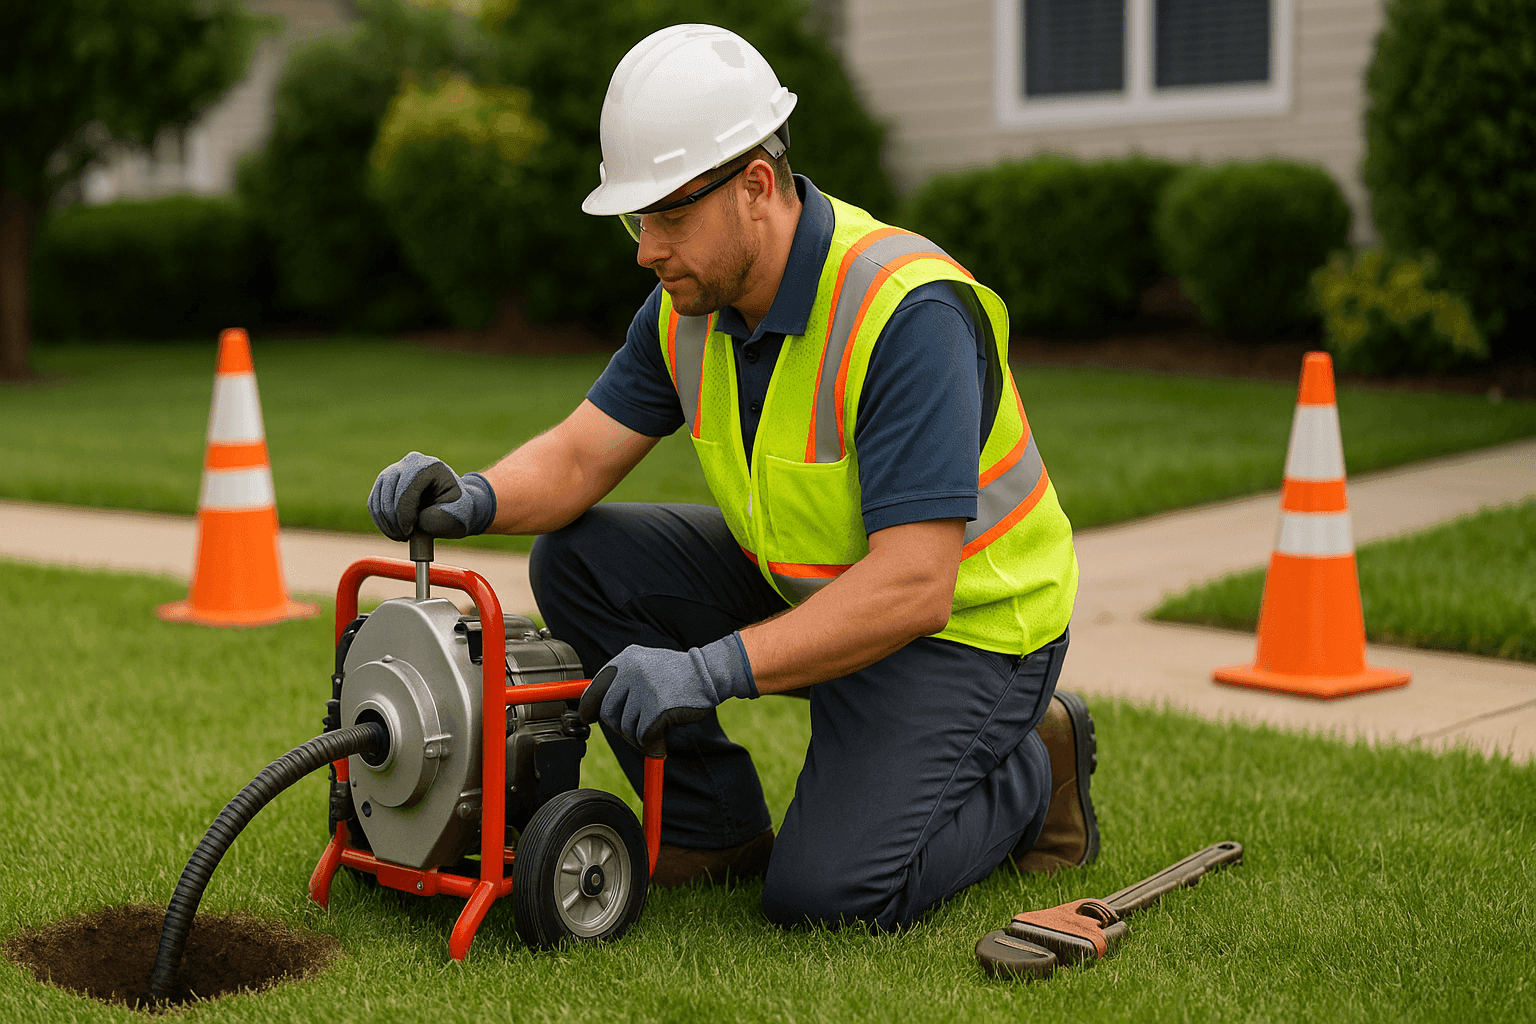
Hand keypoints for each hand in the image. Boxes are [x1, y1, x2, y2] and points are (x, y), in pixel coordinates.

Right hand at [367, 452, 496, 540]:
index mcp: (431, 466)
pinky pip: (373, 503)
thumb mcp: (456, 514)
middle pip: (390, 492)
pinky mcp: (384, 483)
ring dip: (386, 523)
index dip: (404, 514)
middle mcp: (411, 462)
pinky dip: (380, 521)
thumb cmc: (457, 510)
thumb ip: (437, 517)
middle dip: (394, 520)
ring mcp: (395, 470)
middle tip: (404, 537)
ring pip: (378, 499)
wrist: (454, 506)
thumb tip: (416, 521)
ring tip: (400, 536)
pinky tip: (393, 531)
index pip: (408, 489)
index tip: (410, 532)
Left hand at [578, 634, 757, 753]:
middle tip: (635, 731)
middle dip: (619, 727)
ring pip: (625, 727)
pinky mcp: (657, 708)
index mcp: (625, 660)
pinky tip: (660, 741)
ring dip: (638, 736)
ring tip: (654, 731)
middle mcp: (630, 672)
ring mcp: (644, 689)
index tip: (588, 718)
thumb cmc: (677, 674)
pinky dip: (651, 744)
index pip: (594, 688)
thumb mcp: (646, 665)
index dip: (588, 707)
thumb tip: (593, 708)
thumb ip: (622, 682)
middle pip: (608, 712)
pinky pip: (643, 736)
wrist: (709, 672)